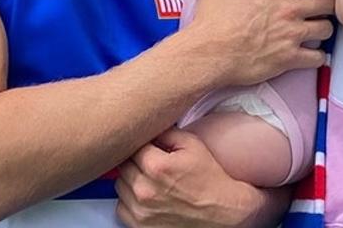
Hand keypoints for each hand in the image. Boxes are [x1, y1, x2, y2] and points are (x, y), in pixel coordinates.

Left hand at [114, 129, 265, 227]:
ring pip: (120, 186)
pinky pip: (121, 207)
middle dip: (135, 161)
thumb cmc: (209, 178)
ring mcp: (140, 211)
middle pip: (123, 166)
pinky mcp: (139, 226)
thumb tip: (147, 125)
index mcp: (157, 167)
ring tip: (150, 180)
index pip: (132, 146)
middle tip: (151, 163)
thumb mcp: (193, 145)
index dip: (142, 145)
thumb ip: (166, 132)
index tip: (151, 148)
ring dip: (131, 180)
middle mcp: (145, 190)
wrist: (222, 212)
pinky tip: (148, 197)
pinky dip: (130, 201)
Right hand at [185, 0, 333, 86]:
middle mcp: (289, 8)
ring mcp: (292, 33)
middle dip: (326, 5)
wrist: (207, 53)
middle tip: (319, 10)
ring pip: (327, 28)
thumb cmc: (211, 19)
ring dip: (323, 29)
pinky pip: (318, 56)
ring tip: (315, 31)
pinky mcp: (290, 57)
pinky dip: (317, 56)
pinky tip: (309, 54)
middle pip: (327, 1)